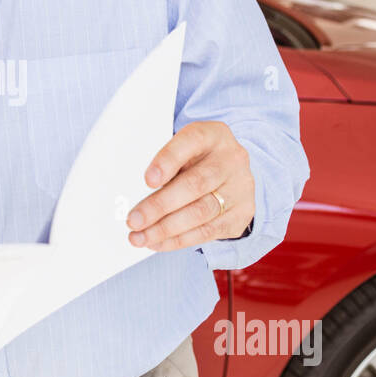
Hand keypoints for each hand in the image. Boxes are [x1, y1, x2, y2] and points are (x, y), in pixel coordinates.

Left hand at [125, 120, 254, 250]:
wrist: (231, 172)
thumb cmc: (197, 159)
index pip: (191, 141)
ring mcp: (240, 188)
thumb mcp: (183, 150)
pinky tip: (157, 242)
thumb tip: (136, 197)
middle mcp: (232, 159)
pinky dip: (178, 240)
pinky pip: (207, 232)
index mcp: (213, 135)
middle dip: (159, 206)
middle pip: (195, 184)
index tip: (148, 180)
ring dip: (165, 229)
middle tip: (133, 220)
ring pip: (201, 213)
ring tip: (140, 237)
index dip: (168, 161)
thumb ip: (165, 166)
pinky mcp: (242, 214)